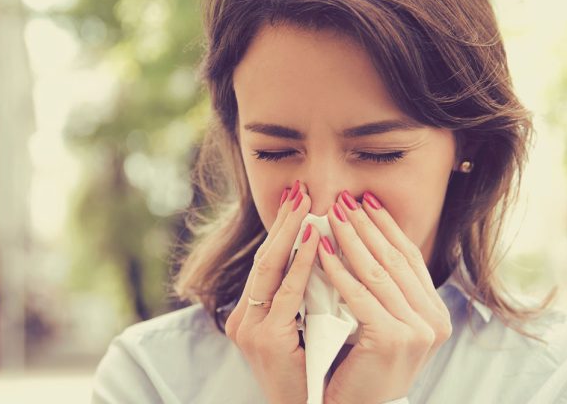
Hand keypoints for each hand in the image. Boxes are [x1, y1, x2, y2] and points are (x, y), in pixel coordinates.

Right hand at [224, 180, 319, 403]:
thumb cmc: (309, 376)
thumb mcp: (299, 333)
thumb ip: (302, 300)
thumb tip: (323, 258)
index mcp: (250, 315)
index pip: (267, 263)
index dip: (281, 230)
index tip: (297, 200)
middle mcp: (243, 319)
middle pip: (263, 259)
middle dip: (282, 222)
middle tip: (299, 190)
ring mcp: (251, 330)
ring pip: (268, 271)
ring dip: (288, 234)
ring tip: (305, 204)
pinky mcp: (266, 340)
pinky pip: (286, 296)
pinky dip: (300, 266)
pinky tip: (314, 243)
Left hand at [318, 190, 452, 403]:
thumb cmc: (361, 369)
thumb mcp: (382, 324)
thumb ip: (385, 290)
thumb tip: (367, 238)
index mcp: (435, 314)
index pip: (410, 259)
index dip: (387, 227)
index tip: (367, 201)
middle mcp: (433, 321)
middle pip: (396, 260)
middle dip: (368, 226)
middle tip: (346, 199)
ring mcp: (417, 331)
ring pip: (378, 272)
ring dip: (352, 239)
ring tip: (332, 214)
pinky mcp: (392, 338)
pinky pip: (359, 295)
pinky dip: (338, 270)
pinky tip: (321, 250)